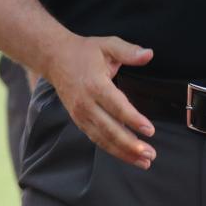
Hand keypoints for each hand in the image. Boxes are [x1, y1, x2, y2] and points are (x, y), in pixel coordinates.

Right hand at [44, 34, 156, 168]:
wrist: (55, 59)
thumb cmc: (85, 52)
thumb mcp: (108, 44)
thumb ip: (129, 51)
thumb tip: (149, 54)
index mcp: (95, 85)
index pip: (116, 106)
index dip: (133, 119)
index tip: (149, 130)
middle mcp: (86, 104)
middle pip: (109, 129)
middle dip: (130, 145)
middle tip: (150, 154)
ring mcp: (80, 115)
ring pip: (102, 139)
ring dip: (123, 152)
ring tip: (143, 161)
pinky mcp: (79, 121)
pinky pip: (96, 138)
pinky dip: (112, 149)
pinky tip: (127, 155)